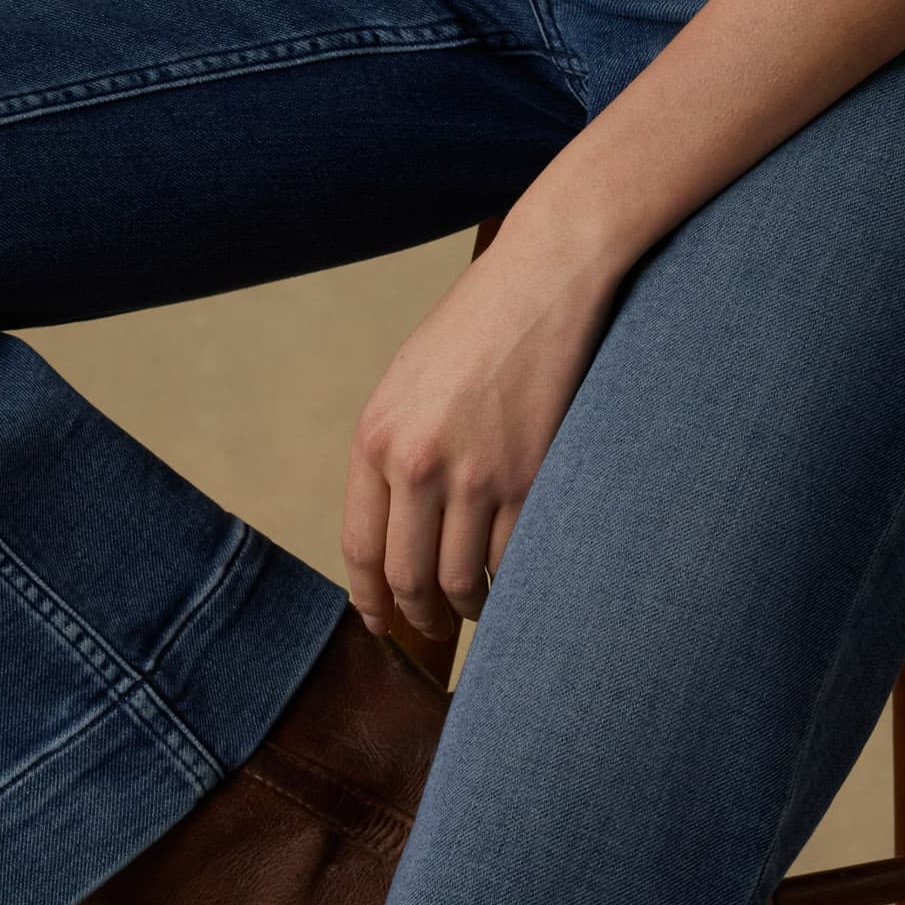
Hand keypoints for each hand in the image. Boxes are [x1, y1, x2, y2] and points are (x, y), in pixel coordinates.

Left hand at [342, 221, 625, 644]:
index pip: (361, 548)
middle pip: (409, 577)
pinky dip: (515, 582)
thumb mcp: (407, 381)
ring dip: (470, 606)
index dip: (371, 600)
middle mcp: (417, 462)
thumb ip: (394, 450)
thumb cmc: (477, 323)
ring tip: (476, 605)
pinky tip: (517, 580)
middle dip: (421, 615)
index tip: (382, 622)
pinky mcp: (532, 476)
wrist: (543, 278)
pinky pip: (516, 558)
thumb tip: (396, 529)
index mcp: (375, 436)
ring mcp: (476, 474)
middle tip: (433, 627)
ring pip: (463, 579)